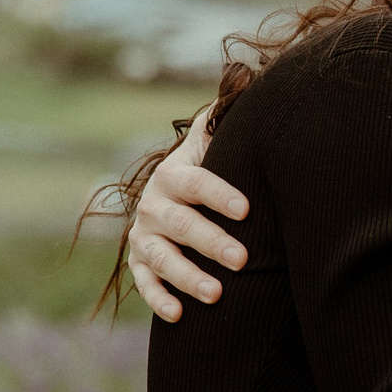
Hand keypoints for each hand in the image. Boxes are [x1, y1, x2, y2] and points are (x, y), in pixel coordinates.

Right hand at [128, 113, 251, 321]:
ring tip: (217, 294)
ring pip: (163, 258)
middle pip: (182, 224)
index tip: (247, 209)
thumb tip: (251, 76)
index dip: (220, 194)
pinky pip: (144, 283)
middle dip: (212, 242)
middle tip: (242, 259)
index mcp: (175, 173)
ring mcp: (144, 236)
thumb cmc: (211, 168)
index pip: (198, 182)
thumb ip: (227, 119)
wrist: (175, 195)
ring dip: (188, 276)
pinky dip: (158, 299)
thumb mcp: (215, 144)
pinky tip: (179, 315)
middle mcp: (154, 204)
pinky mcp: (139, 263)